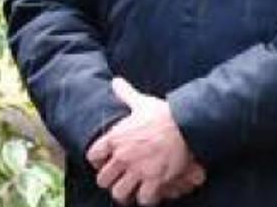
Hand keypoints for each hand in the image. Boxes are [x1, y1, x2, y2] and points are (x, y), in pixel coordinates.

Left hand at [86, 77, 201, 204]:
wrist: (184, 124)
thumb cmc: (162, 113)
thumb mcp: (140, 101)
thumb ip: (125, 94)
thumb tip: (115, 81)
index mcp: (115, 138)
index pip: (92, 156)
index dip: (97, 161)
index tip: (105, 162)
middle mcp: (122, 157)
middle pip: (103, 180)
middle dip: (110, 181)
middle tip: (119, 179)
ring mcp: (137, 170)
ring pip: (119, 194)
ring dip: (126, 193)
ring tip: (132, 190)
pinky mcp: (155, 180)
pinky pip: (144, 199)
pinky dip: (147, 199)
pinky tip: (150, 193)